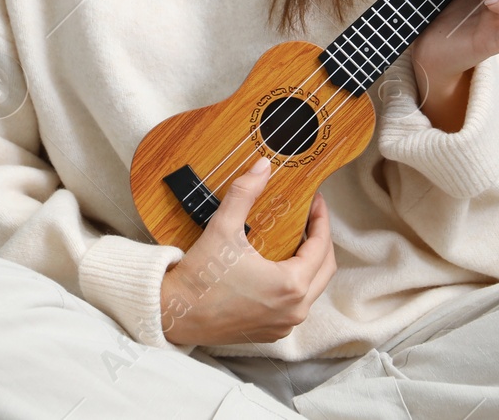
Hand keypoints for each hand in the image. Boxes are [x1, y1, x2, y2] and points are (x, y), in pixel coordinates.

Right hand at [158, 158, 335, 346]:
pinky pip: (296, 304)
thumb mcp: (223, 228)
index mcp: (290, 285)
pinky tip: (280, 265)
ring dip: (310, 263)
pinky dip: (296, 283)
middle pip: (324, 269)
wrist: (174, 314)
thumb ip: (245, 193)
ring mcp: (284, 325)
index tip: (315, 201)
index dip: (321, 220)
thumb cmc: (200, 276)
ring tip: (296, 237)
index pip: (321, 247)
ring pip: (312, 289)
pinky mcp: (271, 332)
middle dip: (321, 240)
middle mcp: (294, 310)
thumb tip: (264, 166)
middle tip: (310, 217)